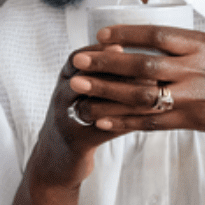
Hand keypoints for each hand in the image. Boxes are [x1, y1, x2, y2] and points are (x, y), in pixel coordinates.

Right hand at [33, 43, 172, 188]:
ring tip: (150, 88)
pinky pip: (104, 128)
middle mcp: (61, 98)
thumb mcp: (80, 92)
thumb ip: (100, 74)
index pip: (77, 59)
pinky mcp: (78, 142)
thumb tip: (138, 51)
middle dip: (113, 71)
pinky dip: (126, 121)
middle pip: (84, 78)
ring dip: (124, 95)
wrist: (54, 159)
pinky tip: (147, 116)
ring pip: (95, 103)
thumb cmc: (75, 119)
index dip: (98, 51)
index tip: (120, 45)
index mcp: (63, 82)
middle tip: (142, 65)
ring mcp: (67, 120)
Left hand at [70, 25, 204, 177]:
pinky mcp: (190, 121)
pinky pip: (150, 121)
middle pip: (142, 65)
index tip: (99, 36)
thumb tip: (145, 39)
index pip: (156, 35)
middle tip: (77, 62)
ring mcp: (192, 96)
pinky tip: (101, 119)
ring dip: (107, 93)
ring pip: (141, 95)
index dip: (125, 35)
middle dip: (106, 64)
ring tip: (79, 91)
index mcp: (201, 45)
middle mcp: (195, 68)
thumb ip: (183, 46)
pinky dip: (123, 121)